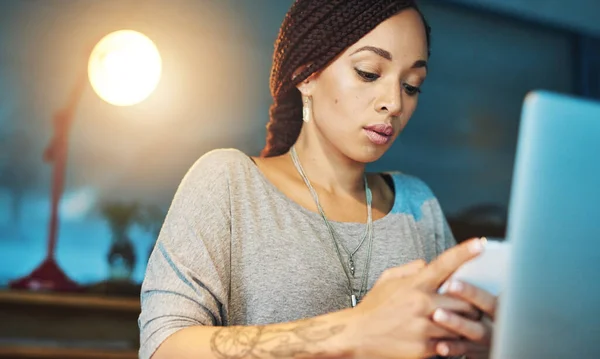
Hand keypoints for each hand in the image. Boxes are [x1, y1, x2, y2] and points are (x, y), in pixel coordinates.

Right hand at [349, 238, 484, 358]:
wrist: (356, 335)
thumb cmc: (373, 308)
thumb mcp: (386, 280)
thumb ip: (409, 269)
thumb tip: (426, 264)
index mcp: (414, 284)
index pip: (443, 264)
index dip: (463, 252)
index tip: (479, 244)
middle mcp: (421, 304)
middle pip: (464, 302)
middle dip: (469, 305)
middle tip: (466, 308)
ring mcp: (424, 327)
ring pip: (460, 325)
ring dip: (461, 325)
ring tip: (454, 325)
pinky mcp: (424, 349)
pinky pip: (450, 345)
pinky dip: (449, 342)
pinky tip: (441, 339)